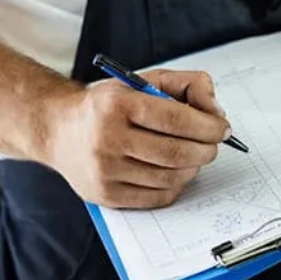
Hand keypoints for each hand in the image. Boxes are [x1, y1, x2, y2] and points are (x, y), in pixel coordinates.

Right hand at [43, 70, 231, 208]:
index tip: (222, 129)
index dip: (209, 126)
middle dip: (206, 149)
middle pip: (178, 152)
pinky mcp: (107, 195)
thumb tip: (216, 112)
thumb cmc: (106, 106)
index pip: (177, 119)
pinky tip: (174, 170)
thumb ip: (185, 85)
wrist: (58, 130)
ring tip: (191, 155)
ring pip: (172, 177)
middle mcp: (106, 138)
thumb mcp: (141, 82)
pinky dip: (176, 184)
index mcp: (115, 105)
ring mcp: (105, 170)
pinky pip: (159, 196)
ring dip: (192, 167)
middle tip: (211, 144)